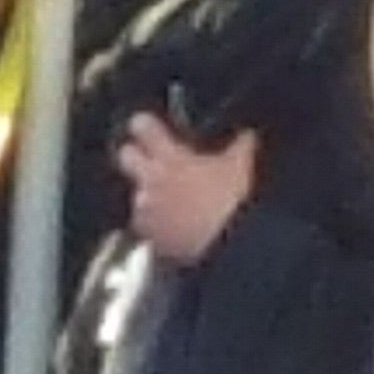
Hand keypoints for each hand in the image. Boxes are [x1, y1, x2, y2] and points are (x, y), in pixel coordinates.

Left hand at [120, 112, 258, 265]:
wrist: (228, 249)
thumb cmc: (232, 204)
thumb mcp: (242, 167)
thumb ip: (240, 145)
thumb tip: (248, 135)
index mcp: (171, 156)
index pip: (141, 126)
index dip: (144, 124)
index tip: (148, 126)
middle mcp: (151, 180)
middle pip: (125, 155)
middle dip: (135, 156)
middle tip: (153, 161)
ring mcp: (147, 210)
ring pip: (137, 194)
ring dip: (150, 196)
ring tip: (172, 203)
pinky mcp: (150, 237)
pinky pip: (146, 227)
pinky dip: (156, 226)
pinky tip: (174, 228)